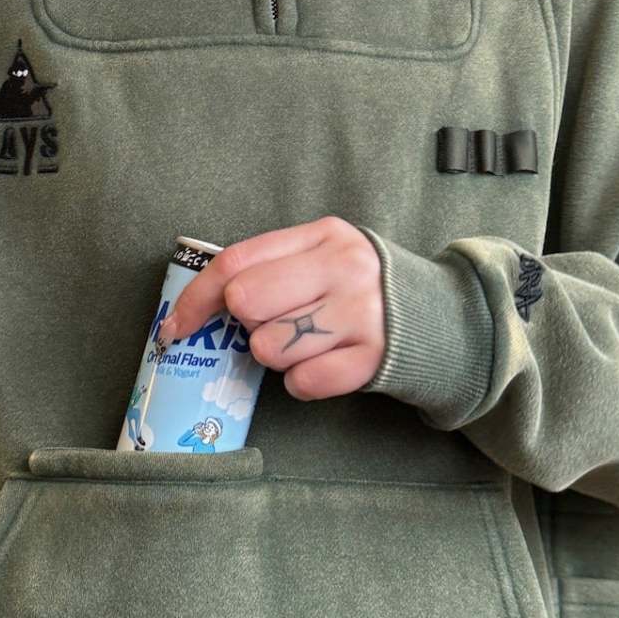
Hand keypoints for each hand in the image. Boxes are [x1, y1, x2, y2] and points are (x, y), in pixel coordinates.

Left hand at [158, 217, 386, 400]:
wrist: (443, 318)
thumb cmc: (362, 289)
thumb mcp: (325, 256)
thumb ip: (273, 267)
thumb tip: (197, 305)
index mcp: (323, 235)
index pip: (237, 261)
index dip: (196, 298)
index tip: (175, 326)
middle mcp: (343, 268)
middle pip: (246, 302)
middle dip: (249, 325)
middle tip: (277, 324)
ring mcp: (361, 313)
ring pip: (269, 348)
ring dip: (277, 357)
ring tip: (309, 344)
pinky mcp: (373, 357)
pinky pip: (303, 382)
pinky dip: (303, 382)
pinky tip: (326, 364)